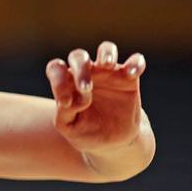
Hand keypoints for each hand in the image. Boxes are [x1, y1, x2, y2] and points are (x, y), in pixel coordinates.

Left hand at [46, 41, 146, 155]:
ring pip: (106, 49)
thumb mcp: (68, 128)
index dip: (57, 80)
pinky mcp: (129, 78)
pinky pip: (135, 61)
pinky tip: (131, 74)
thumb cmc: (85, 132)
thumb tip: (69, 101)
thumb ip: (63, 114)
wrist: (113, 142)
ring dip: (106, 53)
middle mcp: (86, 73)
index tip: (65, 102)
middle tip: (86, 88)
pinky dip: (135, 63)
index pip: (56, 69)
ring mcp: (108, 73)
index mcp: (67, 83)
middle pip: (78, 56)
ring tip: (107, 64)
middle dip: (80, 68)